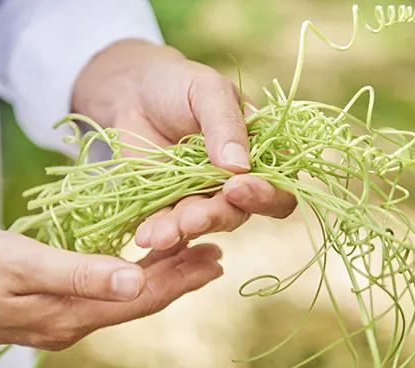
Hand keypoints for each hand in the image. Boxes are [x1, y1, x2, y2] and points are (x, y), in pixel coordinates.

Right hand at [0, 228, 221, 349]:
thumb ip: (79, 274)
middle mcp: (71, 323)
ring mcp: (57, 320)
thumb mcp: (21, 264)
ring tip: (187, 259)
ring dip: (157, 279)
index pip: (140, 297)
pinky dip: (126, 279)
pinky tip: (133, 267)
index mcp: (70, 313)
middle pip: (137, 301)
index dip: (180, 278)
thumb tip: (134, 279)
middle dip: (179, 279)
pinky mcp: (45, 310)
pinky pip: (100, 295)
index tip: (215, 258)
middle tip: (216, 256)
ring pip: (121, 299)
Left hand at [72, 40, 296, 250]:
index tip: (236, 186)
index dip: (264, 195)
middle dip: (216, 217)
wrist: (136, 92)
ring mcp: (205, 196)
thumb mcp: (207, 91)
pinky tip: (146, 236)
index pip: (278, 188)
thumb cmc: (181, 85)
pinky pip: (171, 224)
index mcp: (263, 154)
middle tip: (192, 218)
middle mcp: (239, 181)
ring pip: (204, 222)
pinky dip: (160, 232)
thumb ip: (225, 124)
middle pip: (239, 212)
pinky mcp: (173, 204)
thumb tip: (239, 165)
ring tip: (161, 235)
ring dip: (184, 230)